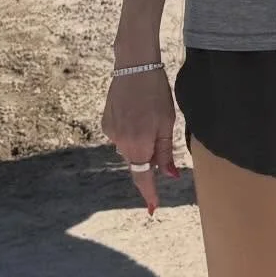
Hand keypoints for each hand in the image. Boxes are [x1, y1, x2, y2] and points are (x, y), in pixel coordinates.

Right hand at [102, 68, 178, 213]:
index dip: (148, 193)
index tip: (152, 208)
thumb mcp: (167, 124)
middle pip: (137, 161)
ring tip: (149, 115)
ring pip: (129, 147)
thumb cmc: (156, 94)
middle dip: (148, 157)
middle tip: (159, 131)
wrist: (134, 67)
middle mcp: (121, 143)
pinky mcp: (105, 122)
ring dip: (140, 141)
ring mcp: (111, 133)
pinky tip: (137, 112)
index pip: (143, 177)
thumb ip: (165, 152)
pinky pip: (120, 135)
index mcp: (139, 145)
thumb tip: (169, 176)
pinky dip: (130, 130)